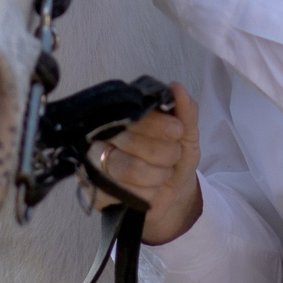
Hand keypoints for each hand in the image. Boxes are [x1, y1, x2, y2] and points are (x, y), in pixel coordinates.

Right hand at [88, 81, 202, 243]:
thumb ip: (184, 112)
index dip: (159, 124)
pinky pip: (125, 193)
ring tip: (161, 174)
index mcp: (123, 117)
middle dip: (165, 154)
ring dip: (158, 175)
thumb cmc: (176, 160)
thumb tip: (177, 88)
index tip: (177, 131)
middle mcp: (102, 136)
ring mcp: (95, 164)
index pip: (134, 114)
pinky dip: (147, 194)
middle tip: (172, 157)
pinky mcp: (95, 192)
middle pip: (133, 142)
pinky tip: (149, 190)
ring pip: (131, 168)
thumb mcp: (187, 136)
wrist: (174, 195)